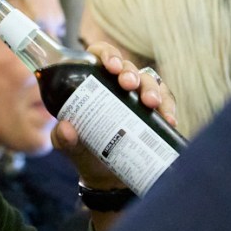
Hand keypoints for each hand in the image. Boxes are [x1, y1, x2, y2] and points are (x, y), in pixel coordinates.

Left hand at [50, 41, 176, 187]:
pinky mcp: (154, 113)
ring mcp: (137, 98)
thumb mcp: (67, 144)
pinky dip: (169, 108)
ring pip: (149, 81)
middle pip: (127, 67)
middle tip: (128, 85)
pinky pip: (166, 101)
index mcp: (93, 82)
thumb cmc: (83, 149)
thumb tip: (66, 129)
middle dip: (130, 72)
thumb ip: (61, 137)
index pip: (100, 55)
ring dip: (151, 89)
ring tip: (151, 103)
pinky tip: (168, 120)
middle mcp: (116, 85)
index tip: (110, 66)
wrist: (104, 175)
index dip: (107, 54)